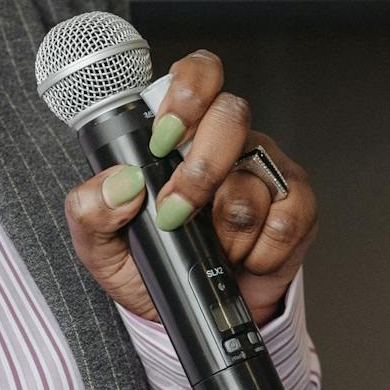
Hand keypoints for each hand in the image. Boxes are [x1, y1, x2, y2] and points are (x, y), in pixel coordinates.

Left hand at [63, 49, 317, 326]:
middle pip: (231, 118)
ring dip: (223, 232)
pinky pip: (283, 221)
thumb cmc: (151, 265)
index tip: (162, 139)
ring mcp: (268, 171)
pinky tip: (242, 259)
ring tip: (211, 248)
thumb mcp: (100, 244)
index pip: (199, 74)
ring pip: (252, 184)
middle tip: (175, 212)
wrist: (194, 314)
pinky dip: (256, 253)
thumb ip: (91, 209)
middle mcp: (230, 142)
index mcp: (183, 132)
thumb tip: (120, 182)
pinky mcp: (299, 207)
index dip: (187, 93)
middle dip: (199, 172)